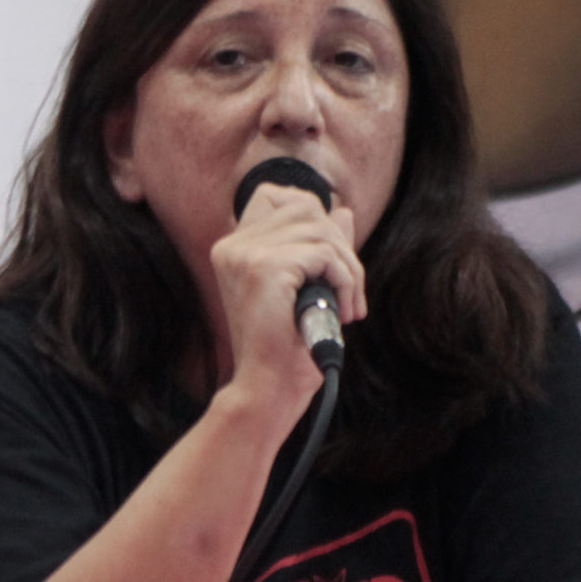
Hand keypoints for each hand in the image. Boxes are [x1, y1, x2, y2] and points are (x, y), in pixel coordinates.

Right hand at [209, 182, 364, 411]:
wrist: (269, 386)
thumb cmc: (285, 346)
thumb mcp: (306, 287)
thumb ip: (319, 247)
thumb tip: (343, 212)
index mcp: (232, 249)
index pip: (275, 195)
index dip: (310, 214)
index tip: (326, 258)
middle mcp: (232, 246)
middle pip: (306, 207)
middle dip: (339, 245)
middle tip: (348, 289)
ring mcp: (245, 254)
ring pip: (321, 230)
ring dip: (347, 267)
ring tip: (348, 304)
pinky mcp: (265, 267)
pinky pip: (324, 254)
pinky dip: (344, 279)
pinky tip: (343, 308)